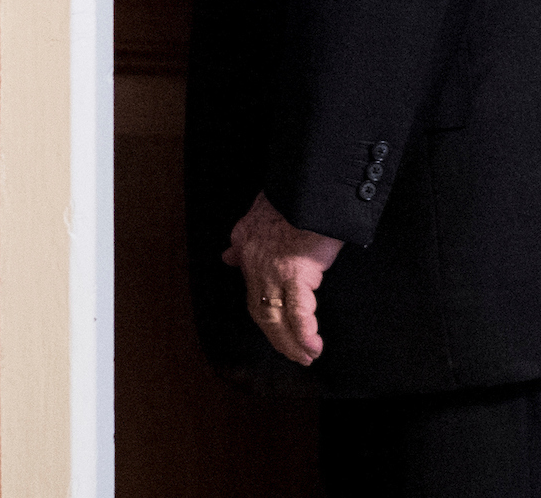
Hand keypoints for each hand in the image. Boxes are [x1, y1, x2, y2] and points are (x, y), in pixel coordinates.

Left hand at [220, 191, 344, 365]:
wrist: (306, 184)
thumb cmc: (290, 195)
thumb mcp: (255, 216)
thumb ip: (241, 239)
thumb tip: (227, 256)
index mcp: (247, 253)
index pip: (253, 296)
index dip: (266, 318)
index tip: (278, 332)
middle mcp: (256, 266)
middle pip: (263, 314)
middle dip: (278, 338)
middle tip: (295, 354)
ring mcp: (274, 272)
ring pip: (278, 318)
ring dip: (292, 342)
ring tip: (307, 356)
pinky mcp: (297, 273)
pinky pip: (298, 313)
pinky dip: (305, 333)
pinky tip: (313, 346)